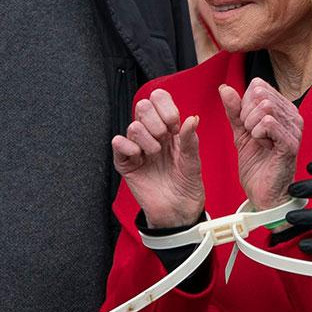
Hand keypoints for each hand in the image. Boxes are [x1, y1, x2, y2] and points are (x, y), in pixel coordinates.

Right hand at [112, 89, 204, 228]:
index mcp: (169, 128)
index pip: (159, 99)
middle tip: (166, 140)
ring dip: (147, 139)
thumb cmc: (187, 185)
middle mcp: (151, 134)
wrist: (178, 211)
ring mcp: (137, 147)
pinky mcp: (125, 163)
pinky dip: (129, 148)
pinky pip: (118, 143)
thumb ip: (191, 139)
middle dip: (157, 122)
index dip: (166, 108)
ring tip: (156, 154)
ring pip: (133, 125)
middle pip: (143, 106)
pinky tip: (140, 158)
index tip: (175, 126)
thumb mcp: (193, 161)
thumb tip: (192, 118)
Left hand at [220, 79, 302, 210]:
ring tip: (256, 139)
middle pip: (260, 94)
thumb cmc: (256, 163)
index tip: (246, 123)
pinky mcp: (290, 143)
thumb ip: (234, 109)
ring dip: (251, 124)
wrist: (263, 192)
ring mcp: (294, 129)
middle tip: (249, 132)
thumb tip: (224, 87)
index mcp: (282, 109)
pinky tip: (262, 144)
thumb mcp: (240, 131)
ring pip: (265, 107)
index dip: (244, 102)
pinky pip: (269, 123)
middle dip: (246, 113)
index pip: (258, 86)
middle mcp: (292, 115)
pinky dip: (257, 133)